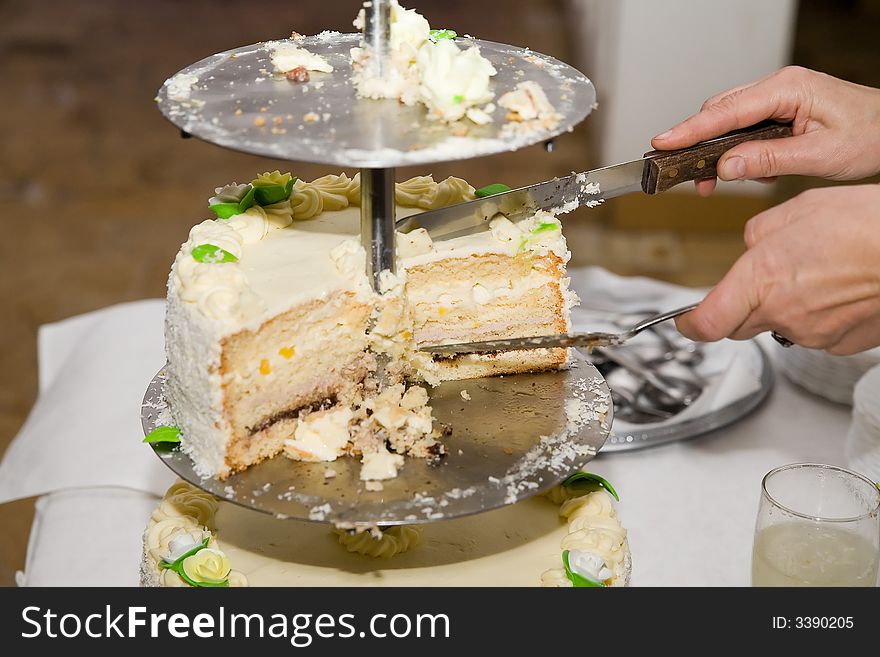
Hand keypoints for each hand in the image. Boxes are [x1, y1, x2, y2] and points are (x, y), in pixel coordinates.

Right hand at [651, 67, 879, 195]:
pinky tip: (748, 169)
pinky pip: (745, 127)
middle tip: (685, 176)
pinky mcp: (780, 110)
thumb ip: (769, 159)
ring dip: (718, 151)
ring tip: (714, 182)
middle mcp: (780, 87)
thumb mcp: (820, 155)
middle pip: (720, 112)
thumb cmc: (870, 136)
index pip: (727, 111)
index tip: (662, 142)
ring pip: (729, 120)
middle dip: (697, 144)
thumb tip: (727, 166)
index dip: (690, 129)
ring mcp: (779, 97)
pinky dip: (738, 150)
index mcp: (788, 89)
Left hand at [675, 184, 879, 354]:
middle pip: (740, 325)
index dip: (689, 325)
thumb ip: (760, 234)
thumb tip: (752, 247)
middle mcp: (783, 313)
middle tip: (762, 281)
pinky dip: (818, 315)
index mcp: (761, 280)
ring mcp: (814, 333)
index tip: (685, 321)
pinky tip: (837, 289)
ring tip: (818, 273)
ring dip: (786, 306)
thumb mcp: (797, 211)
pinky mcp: (841, 344)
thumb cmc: (867, 225)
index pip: (707, 323)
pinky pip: (815, 333)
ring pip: (781, 326)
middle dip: (740, 307)